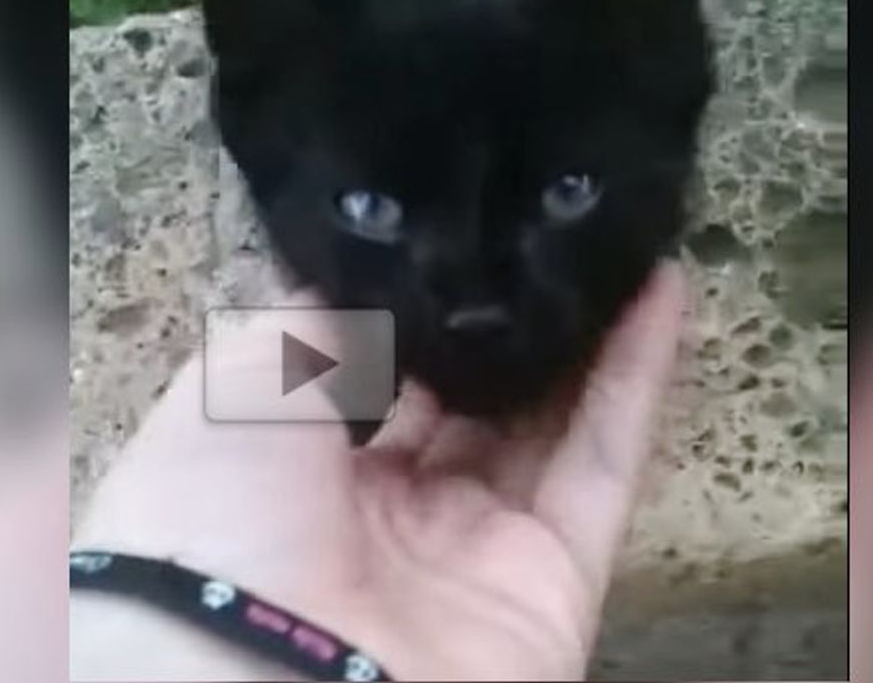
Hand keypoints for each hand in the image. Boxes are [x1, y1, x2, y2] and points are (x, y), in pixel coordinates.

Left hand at [70, 262, 685, 681]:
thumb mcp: (230, 387)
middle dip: (506, 324)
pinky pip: (602, 465)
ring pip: (547, 424)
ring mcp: (475, 548)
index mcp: (299, 471)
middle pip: (469, 402)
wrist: (257, 676)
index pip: (377, 377)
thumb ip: (307, 321)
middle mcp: (388, 512)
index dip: (421, 314)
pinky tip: (658, 291)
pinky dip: (638, 379)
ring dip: (586, 334)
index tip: (461, 237)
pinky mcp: (552, 581)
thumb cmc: (214, 514)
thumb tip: (359, 266)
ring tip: (616, 240)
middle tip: (548, 234)